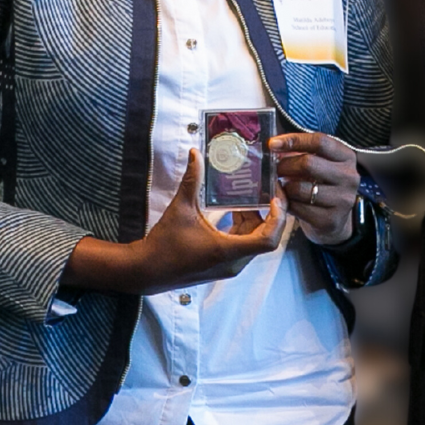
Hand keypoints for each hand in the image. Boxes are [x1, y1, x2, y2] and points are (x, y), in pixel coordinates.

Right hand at [62, 149, 286, 294]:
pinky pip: (244, 247)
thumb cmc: (164, 243)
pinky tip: (236, 212)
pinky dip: (244, 229)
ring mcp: (229, 267)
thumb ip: (192, 179)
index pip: (268, 240)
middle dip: (269, 215)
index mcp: (227, 251)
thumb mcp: (180, 208)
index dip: (278, 219)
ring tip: (251, 198)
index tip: (275, 198)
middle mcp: (233, 263)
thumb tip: (196, 153)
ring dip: (256, 221)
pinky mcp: (223, 267)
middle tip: (268, 192)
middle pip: (265, 239)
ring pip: (255, 243)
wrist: (146, 271)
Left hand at [271, 132, 359, 245]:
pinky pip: (298, 208)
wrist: (334, 218)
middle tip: (274, 169)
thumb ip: (301, 152)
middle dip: (284, 165)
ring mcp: (342, 199)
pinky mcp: (331, 219)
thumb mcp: (319, 163)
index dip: (294, 140)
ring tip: (282, 186)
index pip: (319, 142)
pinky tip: (287, 201)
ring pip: (300, 188)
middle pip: (308, 163)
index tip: (273, 144)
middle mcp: (349, 177)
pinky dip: (287, 203)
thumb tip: (274, 146)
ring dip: (284, 187)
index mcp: (346, 157)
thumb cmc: (321, 185)